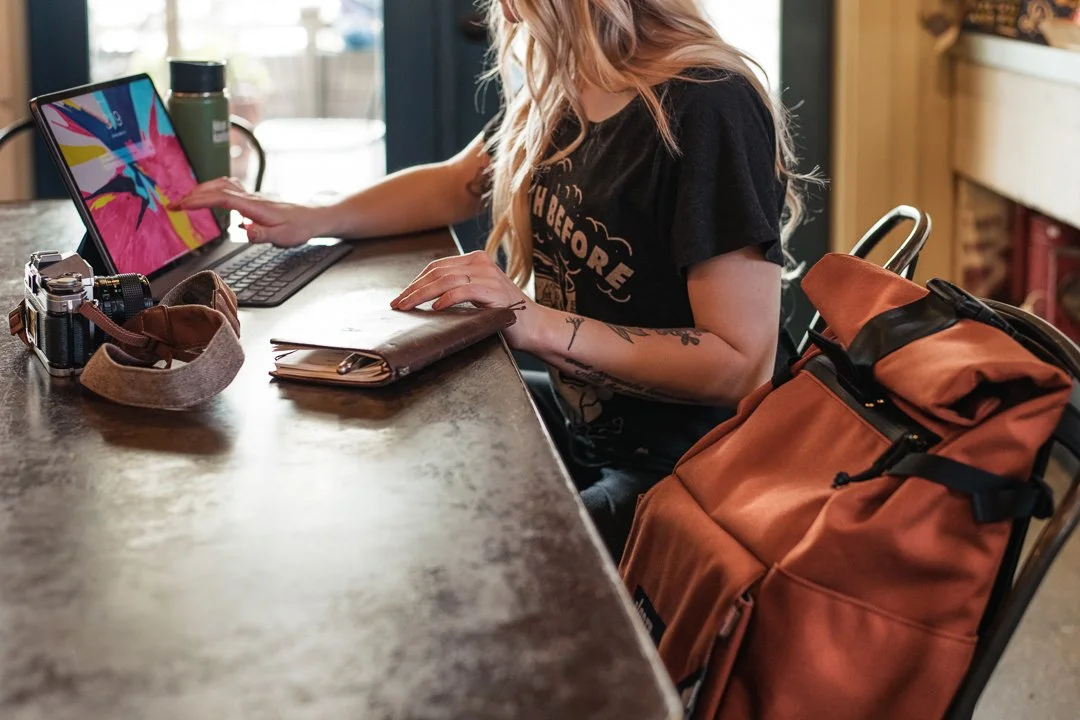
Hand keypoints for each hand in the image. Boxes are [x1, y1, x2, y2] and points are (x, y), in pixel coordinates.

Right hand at [170, 177, 321, 246]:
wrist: (312, 216)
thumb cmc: (298, 227)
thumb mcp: (283, 237)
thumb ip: (263, 234)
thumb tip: (244, 231)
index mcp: (254, 206)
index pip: (221, 199)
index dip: (199, 200)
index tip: (181, 206)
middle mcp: (250, 197)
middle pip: (216, 188)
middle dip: (192, 194)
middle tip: (173, 205)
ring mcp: (251, 195)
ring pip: (221, 184)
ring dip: (201, 189)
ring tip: (185, 200)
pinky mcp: (252, 197)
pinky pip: (227, 188)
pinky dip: (212, 190)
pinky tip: (207, 198)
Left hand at [390, 251, 551, 352]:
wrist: (535, 327)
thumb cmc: (504, 315)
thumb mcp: (477, 296)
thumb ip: (457, 290)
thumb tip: (424, 298)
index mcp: (475, 260)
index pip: (437, 267)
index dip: (416, 282)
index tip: (401, 297)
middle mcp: (481, 263)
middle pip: (437, 272)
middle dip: (413, 289)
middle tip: (397, 304)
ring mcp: (488, 275)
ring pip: (446, 280)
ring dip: (422, 294)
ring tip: (408, 307)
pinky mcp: (494, 291)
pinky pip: (464, 291)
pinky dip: (447, 298)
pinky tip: (435, 307)